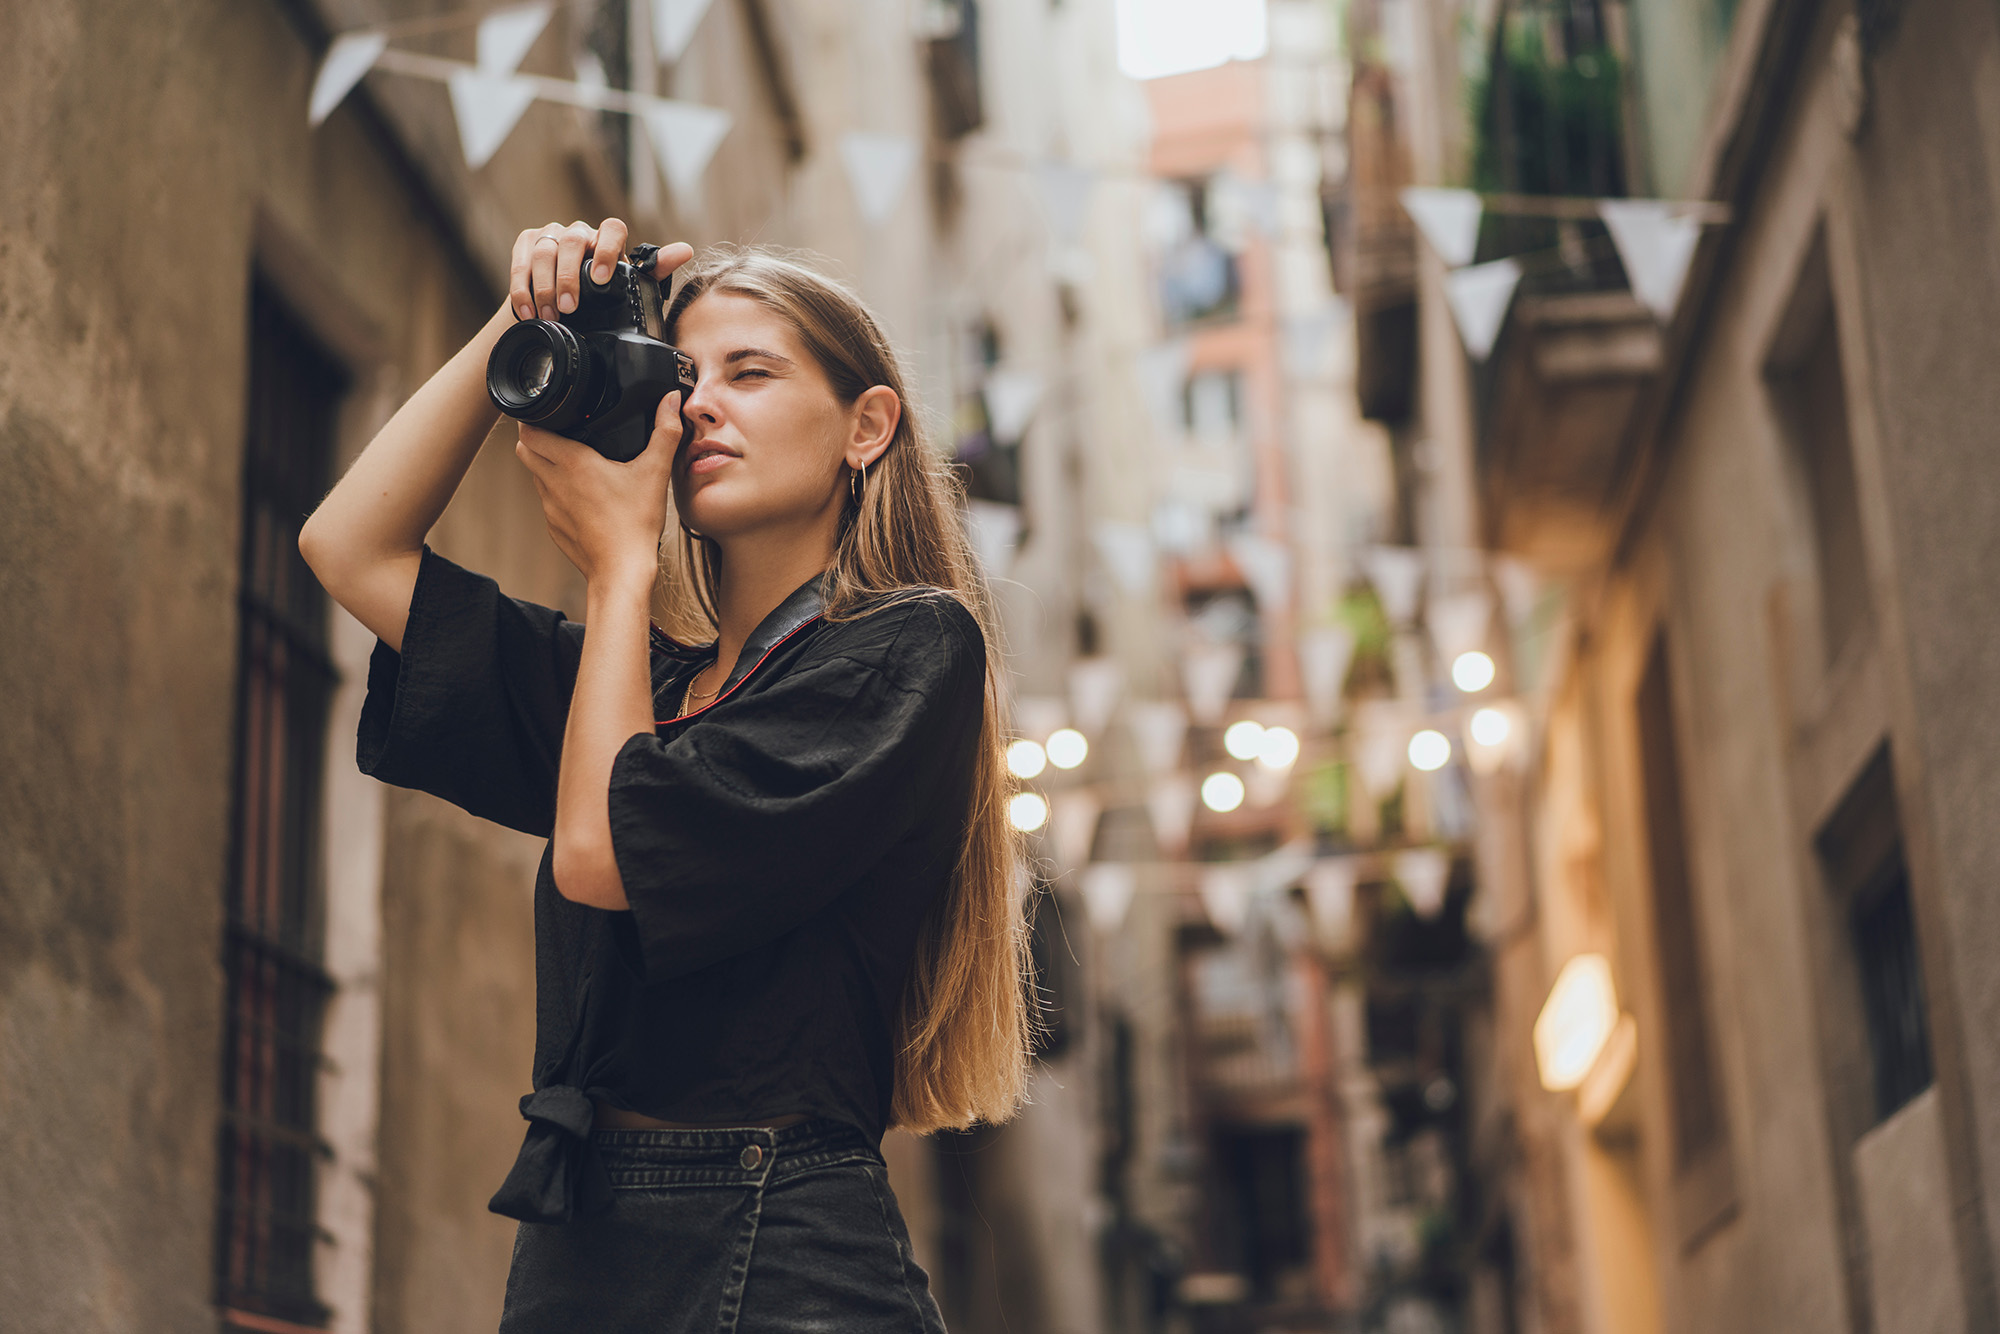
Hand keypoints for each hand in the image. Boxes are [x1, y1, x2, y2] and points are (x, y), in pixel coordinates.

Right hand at [507, 219, 694, 321]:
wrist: (560, 303)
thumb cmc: (599, 295)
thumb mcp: (627, 287)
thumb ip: (653, 271)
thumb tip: (685, 250)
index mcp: (606, 239)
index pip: (612, 229)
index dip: (608, 251)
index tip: (601, 280)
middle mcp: (579, 232)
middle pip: (572, 242)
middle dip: (568, 278)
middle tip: (569, 308)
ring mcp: (550, 235)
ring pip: (544, 252)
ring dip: (545, 288)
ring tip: (549, 316)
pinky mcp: (526, 243)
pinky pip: (520, 262)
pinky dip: (522, 289)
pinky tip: (527, 310)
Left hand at [514, 391, 683, 585]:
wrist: (622, 572)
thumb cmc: (635, 524)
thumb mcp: (655, 473)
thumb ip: (665, 432)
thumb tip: (671, 400)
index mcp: (572, 463)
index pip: (530, 431)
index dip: (535, 419)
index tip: (550, 414)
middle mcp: (553, 483)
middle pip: (524, 450)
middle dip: (536, 438)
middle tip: (559, 434)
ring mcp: (550, 507)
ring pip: (535, 476)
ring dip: (546, 466)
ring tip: (573, 464)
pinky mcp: (554, 527)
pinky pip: (548, 502)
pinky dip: (558, 494)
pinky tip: (584, 498)